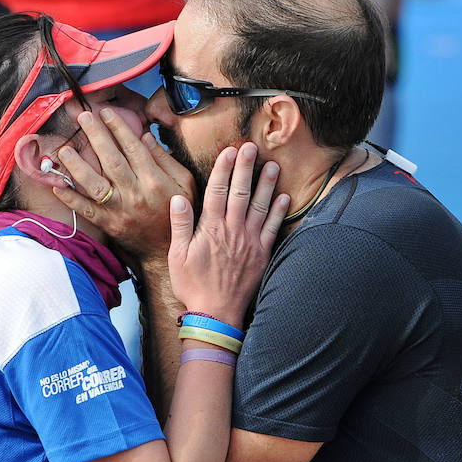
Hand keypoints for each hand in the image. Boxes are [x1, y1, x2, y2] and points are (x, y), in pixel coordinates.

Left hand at [53, 109, 194, 261]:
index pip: (133, 148)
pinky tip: (57, 186)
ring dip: (78, 166)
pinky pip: (87, 210)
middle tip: (83, 117)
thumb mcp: (184, 183)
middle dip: (96, 136)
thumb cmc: (177, 212)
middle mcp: (135, 194)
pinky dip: (71, 199)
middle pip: (112, 160)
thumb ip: (165, 159)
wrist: (167, 250)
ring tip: (64, 149)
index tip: (106, 113)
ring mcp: (120, 210)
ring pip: (95, 184)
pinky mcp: (109, 224)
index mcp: (155, 181)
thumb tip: (145, 136)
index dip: (118, 128)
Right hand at [167, 142, 288, 327]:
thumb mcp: (177, 256)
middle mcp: (232, 231)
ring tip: (272, 165)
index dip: (223, 169)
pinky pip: (273, 228)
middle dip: (246, 168)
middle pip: (240, 192)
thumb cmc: (193, 286)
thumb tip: (178, 198)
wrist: (216, 314)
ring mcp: (249, 242)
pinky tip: (283, 197)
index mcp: (210, 229)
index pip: (217, 191)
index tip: (228, 151)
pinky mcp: (262, 254)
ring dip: (266, 184)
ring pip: (260, 206)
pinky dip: (278, 212)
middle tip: (252, 148)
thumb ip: (180, 225)